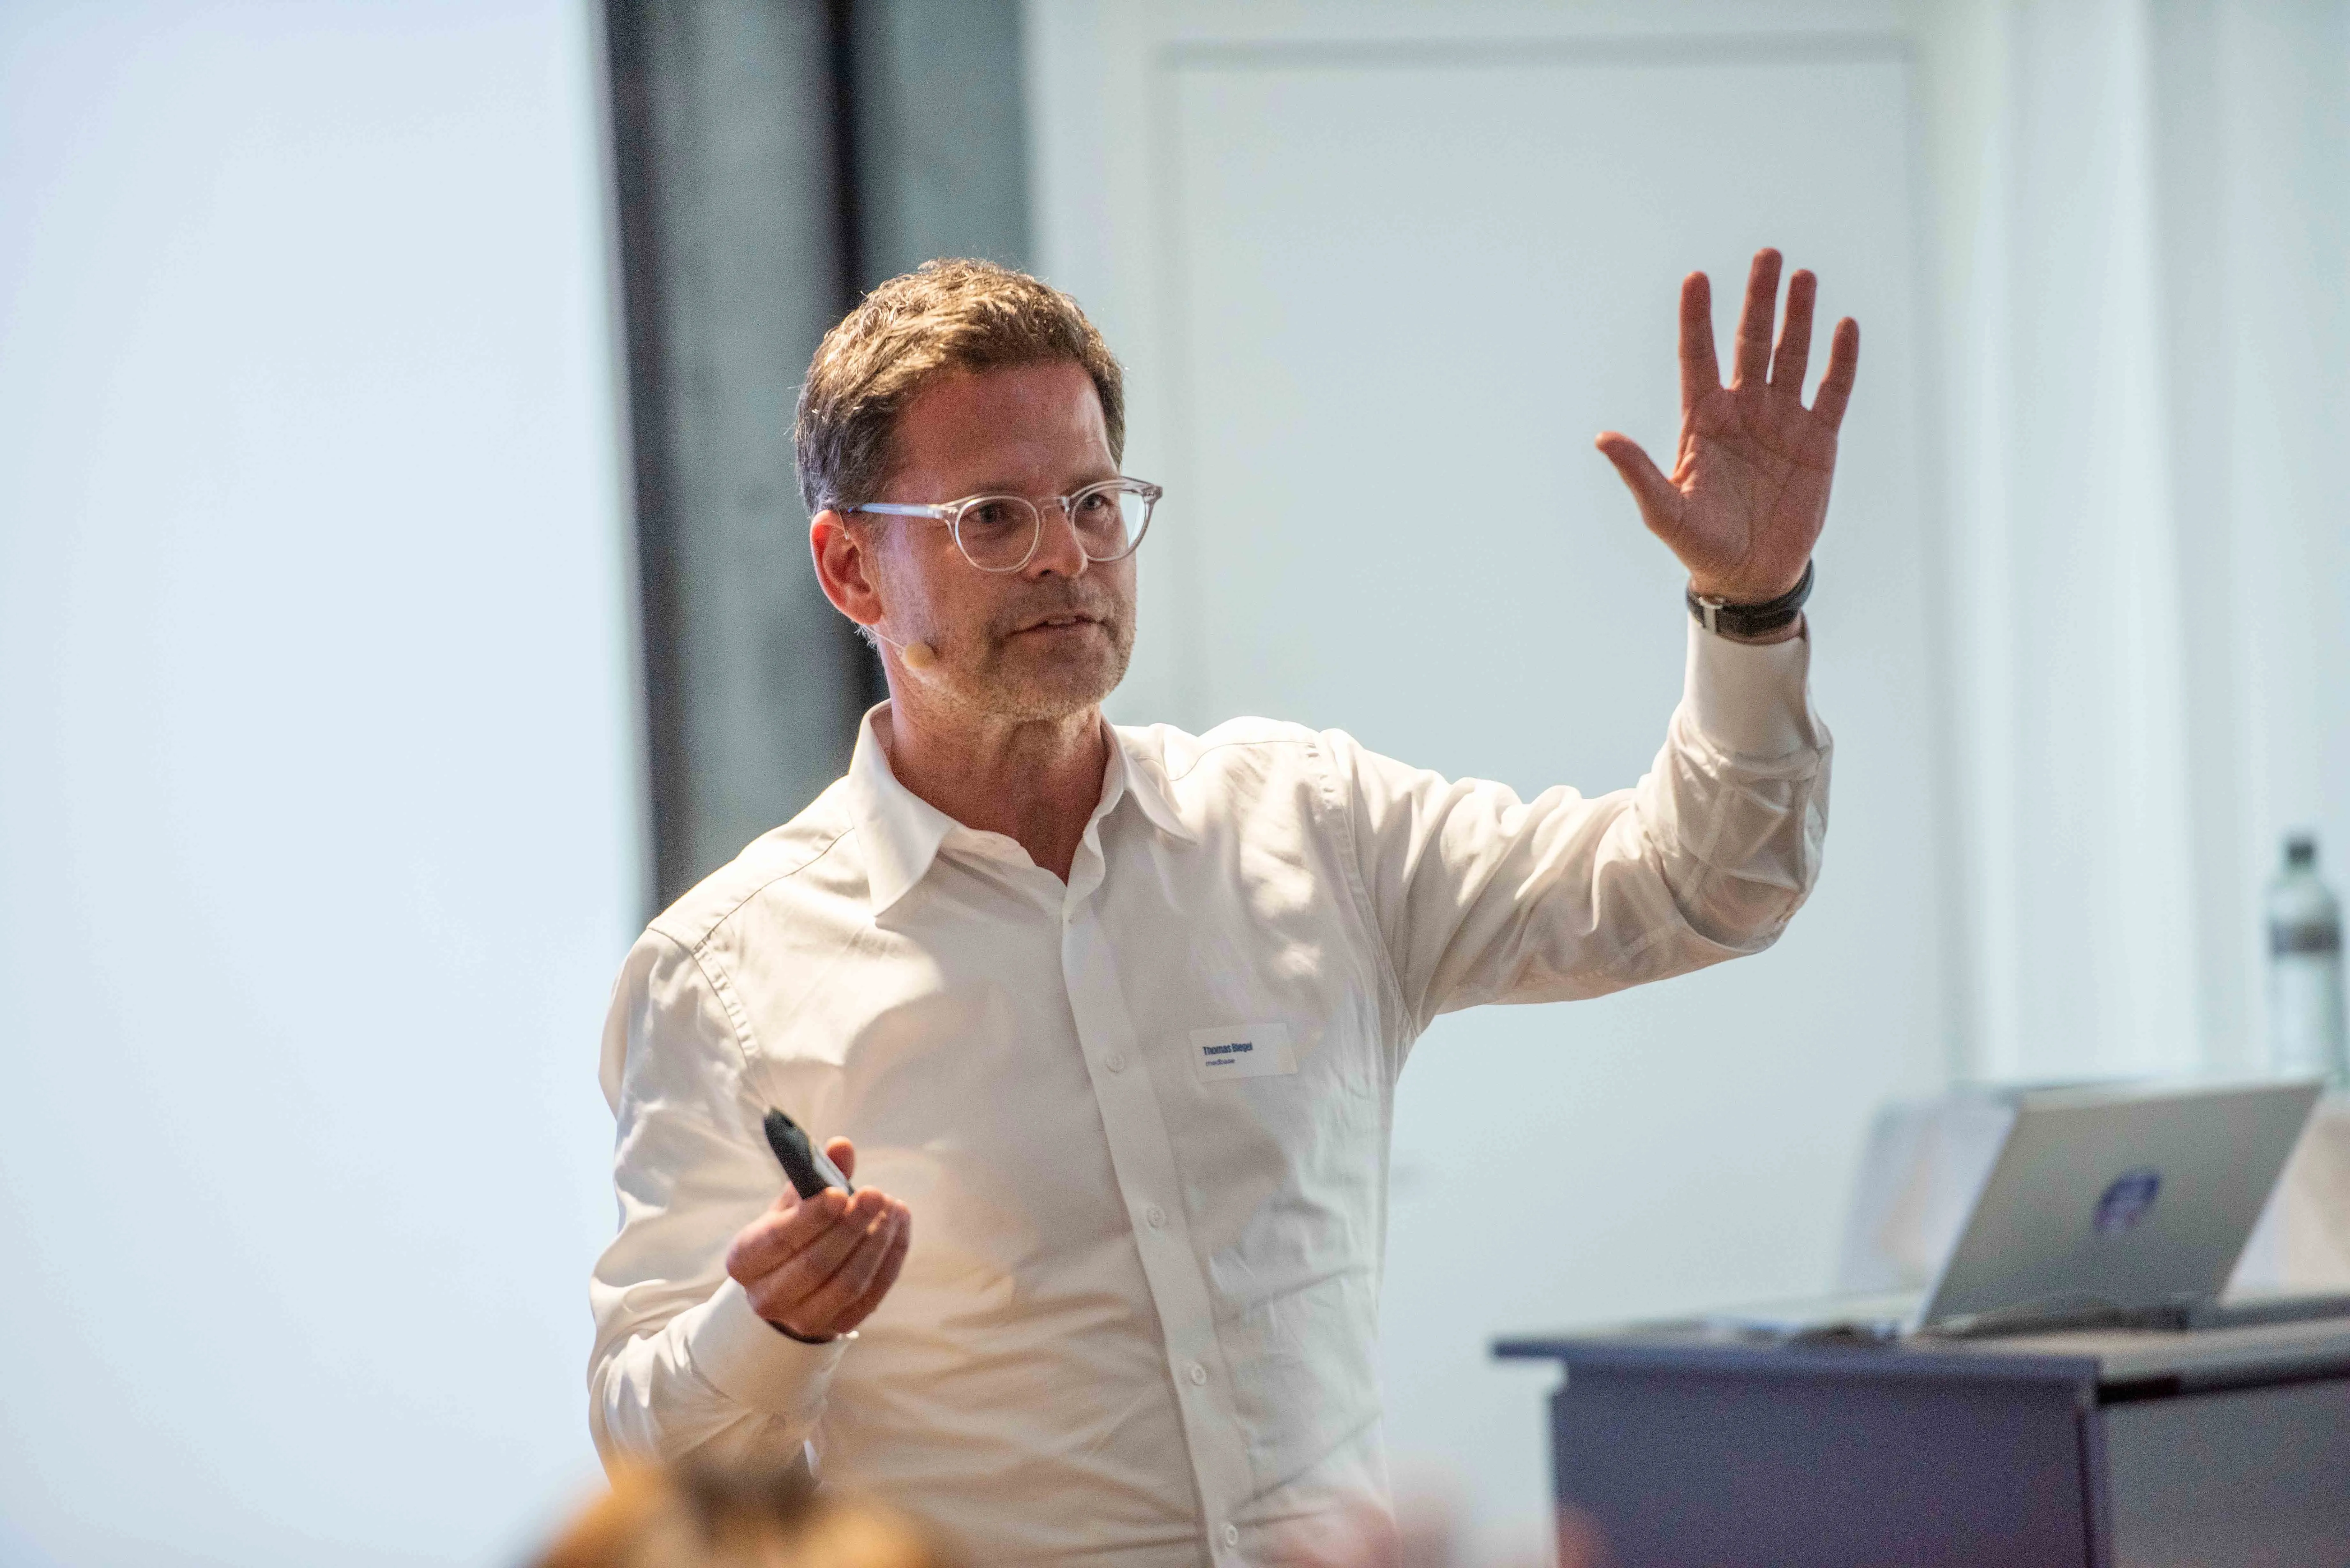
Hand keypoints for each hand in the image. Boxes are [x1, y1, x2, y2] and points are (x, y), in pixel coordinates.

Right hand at [725, 1138, 910, 1341]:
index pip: (779, 1240)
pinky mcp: (837, 1328)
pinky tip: (899, 1228)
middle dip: (851, 1227)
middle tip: (877, 1195)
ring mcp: (802, 1320)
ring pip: (848, 1284)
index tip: (841, 1193)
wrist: (788, 1286)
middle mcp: (767, 1297)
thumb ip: (815, 1174)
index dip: (813, 1217)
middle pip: (816, 1265)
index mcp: (745, 1261)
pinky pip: (872, 1295)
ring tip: (893, 1208)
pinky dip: (890, 1260)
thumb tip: (841, 1146)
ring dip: (876, 1243)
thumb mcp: (792, 1203)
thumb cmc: (788, 1234)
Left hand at [1595, 248, 1858, 605]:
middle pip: (1750, 343)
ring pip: (1792, 356)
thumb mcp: (1664, 511)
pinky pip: (1832, 392)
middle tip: (1766, 255)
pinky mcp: (1818, 441)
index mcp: (1703, 421)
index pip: (1698, 357)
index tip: (1696, 278)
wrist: (1749, 576)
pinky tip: (1845, 326)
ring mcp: (1782, 422)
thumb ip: (1638, 472)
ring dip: (1798, 317)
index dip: (1697, 318)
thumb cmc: (1701, 545)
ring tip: (1802, 276)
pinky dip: (1840, 361)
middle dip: (1758, 300)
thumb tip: (1602, 438)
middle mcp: (1744, 411)